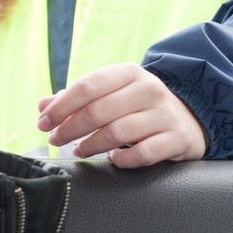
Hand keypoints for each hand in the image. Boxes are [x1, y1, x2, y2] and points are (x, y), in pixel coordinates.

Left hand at [37, 64, 207, 167]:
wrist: (188, 119)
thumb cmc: (139, 107)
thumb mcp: (112, 94)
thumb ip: (78, 99)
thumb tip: (43, 106)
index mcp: (129, 73)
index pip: (87, 86)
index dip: (61, 106)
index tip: (44, 122)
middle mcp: (149, 90)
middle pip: (99, 110)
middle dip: (70, 128)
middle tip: (55, 139)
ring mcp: (164, 115)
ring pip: (118, 132)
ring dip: (91, 145)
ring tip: (78, 150)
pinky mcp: (176, 139)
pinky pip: (143, 153)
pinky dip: (123, 159)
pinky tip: (112, 160)